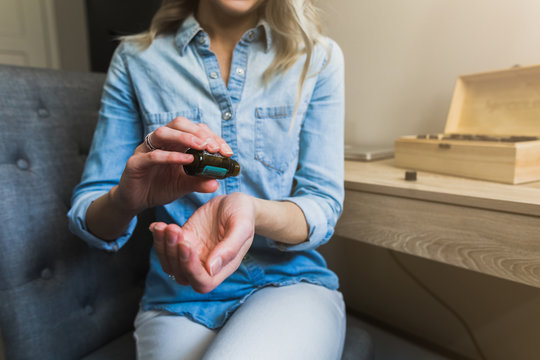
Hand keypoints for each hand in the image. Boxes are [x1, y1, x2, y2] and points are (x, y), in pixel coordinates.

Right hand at [112, 117, 232, 213]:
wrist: (135, 201)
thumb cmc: (159, 187)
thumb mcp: (183, 185)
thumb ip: (199, 182)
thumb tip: (217, 183)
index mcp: (174, 142)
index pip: (195, 130)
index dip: (212, 137)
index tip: (226, 151)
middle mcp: (161, 141)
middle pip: (179, 124)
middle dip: (199, 133)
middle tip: (215, 146)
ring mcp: (146, 149)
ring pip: (163, 132)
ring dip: (185, 137)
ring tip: (202, 147)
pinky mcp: (136, 162)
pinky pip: (152, 155)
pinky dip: (170, 156)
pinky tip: (185, 161)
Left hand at [150, 193, 255, 292]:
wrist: (235, 202)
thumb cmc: (243, 214)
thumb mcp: (242, 227)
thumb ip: (230, 248)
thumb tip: (212, 269)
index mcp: (223, 267)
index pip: (203, 282)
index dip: (191, 269)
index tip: (187, 245)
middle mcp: (206, 265)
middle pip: (182, 275)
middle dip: (174, 256)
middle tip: (175, 231)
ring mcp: (193, 254)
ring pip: (170, 264)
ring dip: (164, 247)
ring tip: (166, 227)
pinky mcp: (184, 240)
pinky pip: (166, 247)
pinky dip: (158, 238)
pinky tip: (158, 226)